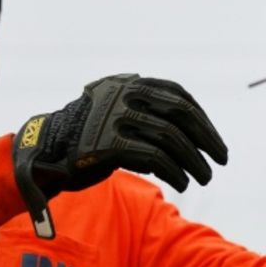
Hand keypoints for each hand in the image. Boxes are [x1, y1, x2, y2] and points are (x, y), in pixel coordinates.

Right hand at [12, 74, 228, 237]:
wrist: (44, 152)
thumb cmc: (89, 139)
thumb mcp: (120, 117)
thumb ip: (150, 116)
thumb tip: (197, 133)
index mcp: (127, 84)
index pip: (177, 96)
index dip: (202, 120)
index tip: (215, 143)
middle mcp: (121, 94)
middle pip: (178, 114)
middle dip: (205, 138)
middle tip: (221, 159)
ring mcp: (113, 118)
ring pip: (169, 138)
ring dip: (193, 160)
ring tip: (203, 177)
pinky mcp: (107, 144)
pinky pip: (153, 157)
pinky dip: (174, 171)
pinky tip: (182, 182)